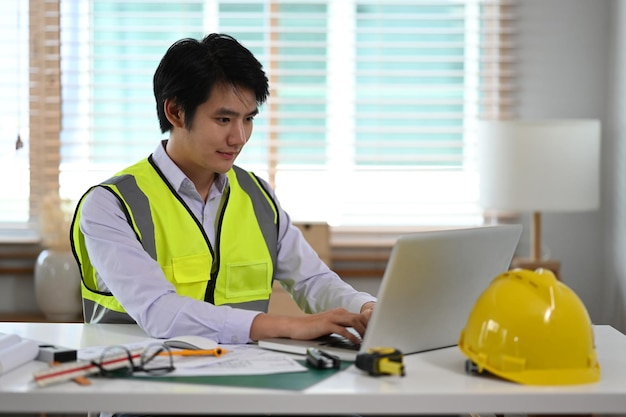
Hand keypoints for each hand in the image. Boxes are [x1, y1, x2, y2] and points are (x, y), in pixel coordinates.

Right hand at [250, 307, 370, 344]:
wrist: (295, 326)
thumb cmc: (313, 328)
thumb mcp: (331, 327)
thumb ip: (343, 327)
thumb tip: (357, 334)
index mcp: (340, 313)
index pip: (360, 316)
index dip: (370, 323)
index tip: (378, 330)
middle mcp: (338, 313)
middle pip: (360, 318)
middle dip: (370, 326)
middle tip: (377, 335)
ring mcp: (332, 317)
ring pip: (354, 321)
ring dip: (363, 331)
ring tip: (368, 339)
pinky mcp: (327, 324)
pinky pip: (343, 330)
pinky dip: (352, 336)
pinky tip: (356, 342)